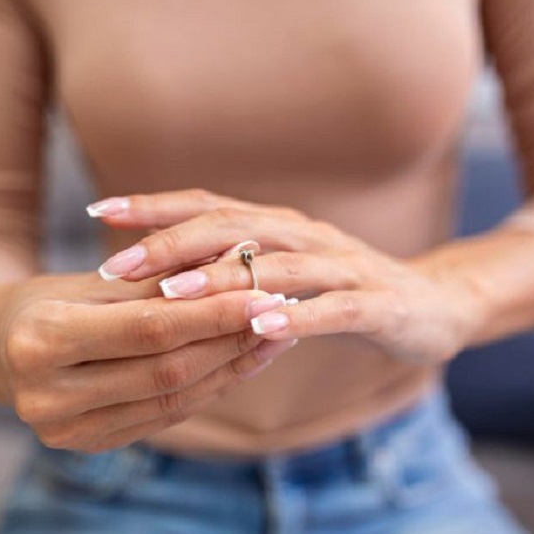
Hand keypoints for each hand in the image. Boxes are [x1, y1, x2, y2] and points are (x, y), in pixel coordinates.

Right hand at [0, 272, 295, 451]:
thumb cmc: (48, 298)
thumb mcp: (96, 281)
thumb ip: (162, 281)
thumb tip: (239, 267)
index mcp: (40, 341)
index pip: (149, 328)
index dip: (213, 312)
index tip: (264, 292)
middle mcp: (45, 395)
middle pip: (166, 368)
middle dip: (230, 340)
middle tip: (279, 313)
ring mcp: (64, 430)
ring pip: (171, 398)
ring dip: (230, 367)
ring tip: (271, 337)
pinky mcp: (87, 445)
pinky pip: (163, 416)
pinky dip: (206, 388)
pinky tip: (239, 363)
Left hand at [89, 190, 482, 364]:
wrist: (435, 305)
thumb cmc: (344, 292)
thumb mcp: (284, 277)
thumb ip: (234, 273)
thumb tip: (157, 282)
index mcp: (277, 227)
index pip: (207, 206)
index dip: (153, 207)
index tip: (98, 212)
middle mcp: (305, 235)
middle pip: (232, 227)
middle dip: (171, 244)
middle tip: (116, 266)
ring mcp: (343, 266)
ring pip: (276, 264)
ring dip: (222, 278)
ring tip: (172, 293)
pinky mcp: (377, 303)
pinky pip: (333, 307)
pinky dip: (297, 315)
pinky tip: (261, 327)